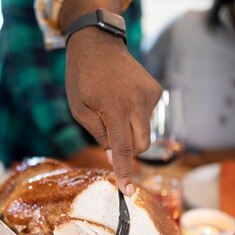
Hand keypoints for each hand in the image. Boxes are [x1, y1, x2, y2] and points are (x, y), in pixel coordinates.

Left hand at [65, 28, 161, 193]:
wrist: (97, 43)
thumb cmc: (82, 78)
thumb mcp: (79, 110)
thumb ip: (100, 135)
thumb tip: (117, 157)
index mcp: (114, 108)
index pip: (124, 148)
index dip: (125, 172)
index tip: (129, 191)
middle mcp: (137, 102)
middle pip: (141, 145)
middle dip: (128, 151)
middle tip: (109, 137)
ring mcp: (149, 95)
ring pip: (144, 131)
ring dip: (129, 130)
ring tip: (112, 108)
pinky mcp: (155, 90)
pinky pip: (147, 116)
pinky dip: (135, 116)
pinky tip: (122, 98)